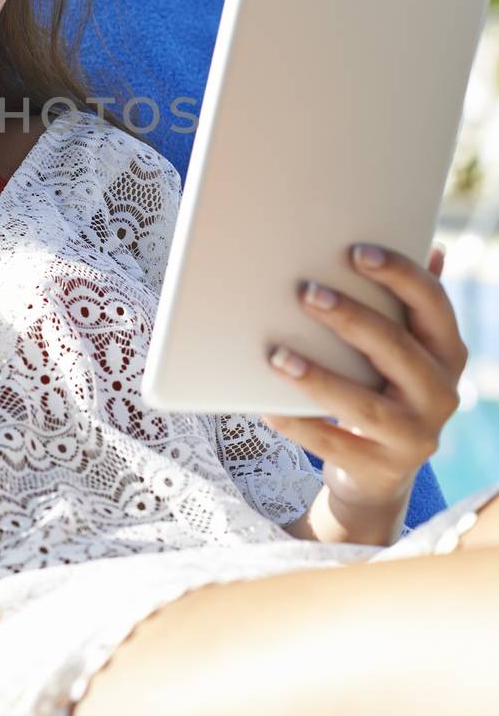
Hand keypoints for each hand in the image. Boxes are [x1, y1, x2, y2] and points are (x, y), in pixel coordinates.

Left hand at [260, 242, 466, 519]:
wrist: (379, 470)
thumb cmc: (383, 386)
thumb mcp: (405, 347)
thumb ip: (410, 304)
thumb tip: (434, 245)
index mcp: (447, 351)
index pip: (432, 303)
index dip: (399, 274)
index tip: (357, 252)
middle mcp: (441, 393)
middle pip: (395, 347)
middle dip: (349, 317)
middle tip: (305, 293)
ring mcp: (415, 436)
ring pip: (364, 404)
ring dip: (318, 378)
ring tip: (277, 356)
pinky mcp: (382, 469)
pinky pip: (334, 445)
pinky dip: (299, 425)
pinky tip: (267, 407)